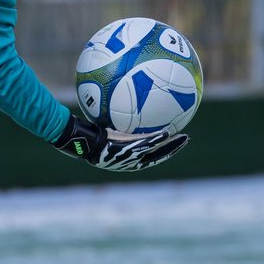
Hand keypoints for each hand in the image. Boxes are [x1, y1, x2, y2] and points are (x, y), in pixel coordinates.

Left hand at [53, 114, 188, 172]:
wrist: (77, 139)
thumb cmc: (85, 132)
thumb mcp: (103, 126)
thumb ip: (116, 119)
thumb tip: (120, 102)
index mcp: (125, 157)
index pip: (148, 156)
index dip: (161, 151)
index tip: (173, 141)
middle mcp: (127, 161)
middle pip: (155, 157)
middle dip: (171, 150)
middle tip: (185, 140)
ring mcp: (127, 157)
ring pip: (154, 153)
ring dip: (169, 147)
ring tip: (183, 138)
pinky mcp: (124, 150)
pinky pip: (145, 145)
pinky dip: (157, 140)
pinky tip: (168, 133)